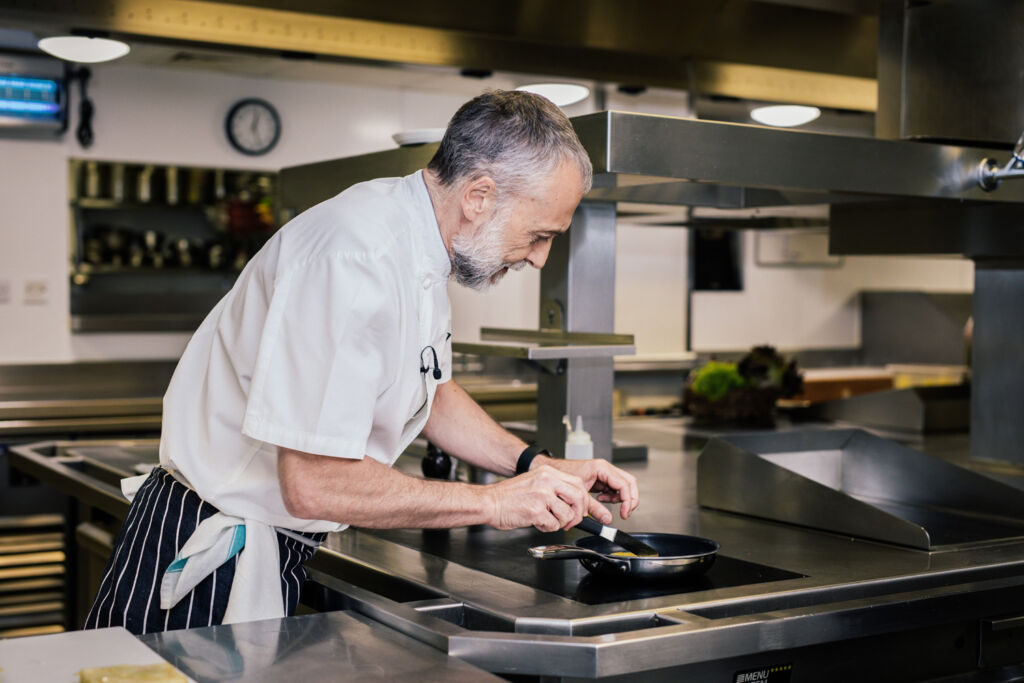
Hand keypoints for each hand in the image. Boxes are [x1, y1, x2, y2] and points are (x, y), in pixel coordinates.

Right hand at [484, 464, 607, 531]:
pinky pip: (554, 525)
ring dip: (560, 523)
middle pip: (579, 497)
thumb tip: (573, 502)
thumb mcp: (534, 482)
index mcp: (548, 473)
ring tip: (547, 520)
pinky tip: (537, 522)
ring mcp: (542, 495)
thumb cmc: (508, 496)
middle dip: (578, 514)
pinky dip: (547, 528)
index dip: (582, 500)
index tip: (578, 509)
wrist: (489, 502)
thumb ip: (554, 488)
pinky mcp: (536, 511)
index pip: (579, 484)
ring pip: (568, 514)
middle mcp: (547, 481)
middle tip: (570, 521)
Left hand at [533, 456, 639, 520]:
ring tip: (605, 503)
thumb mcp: (581, 494)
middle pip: (629, 482)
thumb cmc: (563, 475)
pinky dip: (612, 497)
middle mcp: (605, 468)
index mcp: (602, 468)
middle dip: (630, 499)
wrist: (552, 471)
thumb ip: (594, 508)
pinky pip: (614, 488)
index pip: (624, 484)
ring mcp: (604, 473)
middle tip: (625, 512)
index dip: (628, 500)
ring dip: (620, 498)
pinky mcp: (602, 479)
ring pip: (623, 486)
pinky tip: (601, 500)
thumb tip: (607, 519)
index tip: (624, 513)